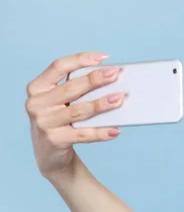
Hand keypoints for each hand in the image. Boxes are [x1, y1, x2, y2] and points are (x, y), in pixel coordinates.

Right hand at [25, 52, 124, 177]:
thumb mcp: (59, 101)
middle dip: (95, 79)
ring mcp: (44, 123)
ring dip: (101, 104)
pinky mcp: (54, 140)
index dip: (80, 59)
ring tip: (119, 99)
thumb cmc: (59, 120)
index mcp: (37, 87)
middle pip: (70, 88)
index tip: (103, 58)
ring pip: (78, 110)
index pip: (58, 66)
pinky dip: (101, 132)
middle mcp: (36, 104)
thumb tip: (109, 77)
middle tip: (115, 74)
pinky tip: (115, 130)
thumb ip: (76, 88)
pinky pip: (83, 135)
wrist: (49, 154)